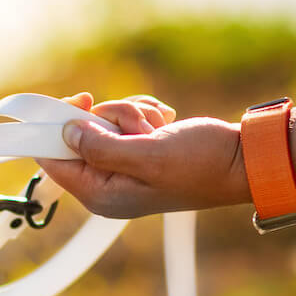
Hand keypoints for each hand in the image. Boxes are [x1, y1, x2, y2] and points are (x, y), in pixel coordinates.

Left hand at [36, 94, 249, 218]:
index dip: (56, 129)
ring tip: (159, 128)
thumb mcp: (148, 154)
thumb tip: (65, 133)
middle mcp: (106, 183)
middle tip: (141, 127)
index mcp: (101, 194)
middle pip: (77, 135)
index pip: (53, 161)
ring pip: (103, 120)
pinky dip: (143, 113)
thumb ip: (101, 147)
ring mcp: (122, 165)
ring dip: (132, 114)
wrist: (242, 158)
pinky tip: (164, 123)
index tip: (77, 101)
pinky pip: (124, 118)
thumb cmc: (201, 163)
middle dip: (109, 119)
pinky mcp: (138, 148)